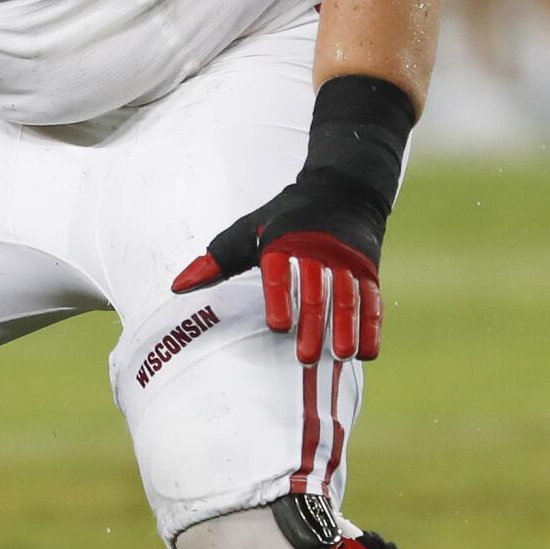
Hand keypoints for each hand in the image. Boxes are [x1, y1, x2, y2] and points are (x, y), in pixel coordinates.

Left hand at [171, 175, 386, 362]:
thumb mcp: (249, 231)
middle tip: (304, 356)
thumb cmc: (284, 219)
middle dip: (312, 323)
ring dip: (345, 329)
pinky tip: (366, 354)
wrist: (342, 192)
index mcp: (284, 241)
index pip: (281, 271)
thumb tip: (177, 286)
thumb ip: (216, 261)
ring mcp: (347, 262)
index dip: (280, 298)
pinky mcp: (369, 272)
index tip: (278, 326)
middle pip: (316, 290)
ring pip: (347, 298)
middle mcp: (318, 251)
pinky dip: (371, 327)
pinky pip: (372, 301)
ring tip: (339, 356)